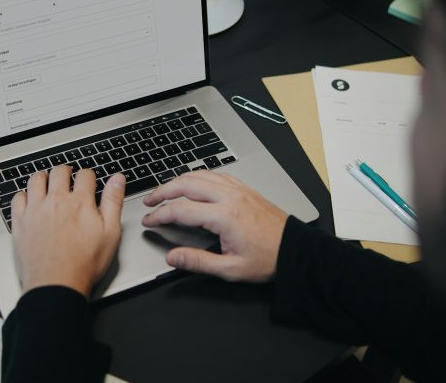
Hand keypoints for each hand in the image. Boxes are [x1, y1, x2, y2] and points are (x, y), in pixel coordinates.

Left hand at [11, 166, 125, 297]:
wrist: (56, 284)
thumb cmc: (84, 264)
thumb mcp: (110, 233)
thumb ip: (113, 202)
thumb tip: (118, 179)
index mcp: (80, 202)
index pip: (85, 175)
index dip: (89, 175)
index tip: (88, 179)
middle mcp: (56, 201)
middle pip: (59, 172)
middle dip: (66, 171)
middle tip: (67, 175)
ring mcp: (35, 210)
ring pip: (36, 180)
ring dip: (44, 177)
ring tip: (48, 181)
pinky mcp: (20, 222)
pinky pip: (18, 198)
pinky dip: (24, 194)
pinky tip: (30, 199)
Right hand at [141, 170, 287, 282]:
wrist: (296, 251)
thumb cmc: (268, 260)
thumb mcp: (230, 269)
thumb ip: (198, 261)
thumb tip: (173, 257)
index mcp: (224, 216)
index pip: (181, 210)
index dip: (160, 215)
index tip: (149, 221)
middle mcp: (230, 197)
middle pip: (186, 184)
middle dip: (163, 191)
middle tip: (149, 201)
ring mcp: (238, 190)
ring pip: (200, 175)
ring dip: (178, 180)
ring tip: (165, 191)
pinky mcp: (244, 189)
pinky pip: (215, 175)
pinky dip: (197, 177)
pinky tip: (192, 184)